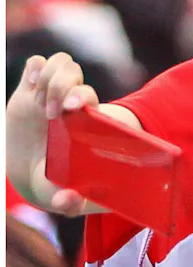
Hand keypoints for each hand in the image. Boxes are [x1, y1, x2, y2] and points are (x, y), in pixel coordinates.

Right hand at [5, 53, 100, 214]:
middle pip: (74, 72)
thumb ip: (69, 203)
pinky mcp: (28, 91)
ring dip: (47, 77)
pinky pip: (36, 64)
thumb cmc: (56, 185)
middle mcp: (70, 106)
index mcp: (85, 124)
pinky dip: (33, 69)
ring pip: (59, 63)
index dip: (80, 95)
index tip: (68, 111)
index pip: (90, 95)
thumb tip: (68, 201)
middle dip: (61, 85)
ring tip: (39, 103)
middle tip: (50, 112)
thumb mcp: (64, 197)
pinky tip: (29, 88)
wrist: (31, 175)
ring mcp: (50, 96)